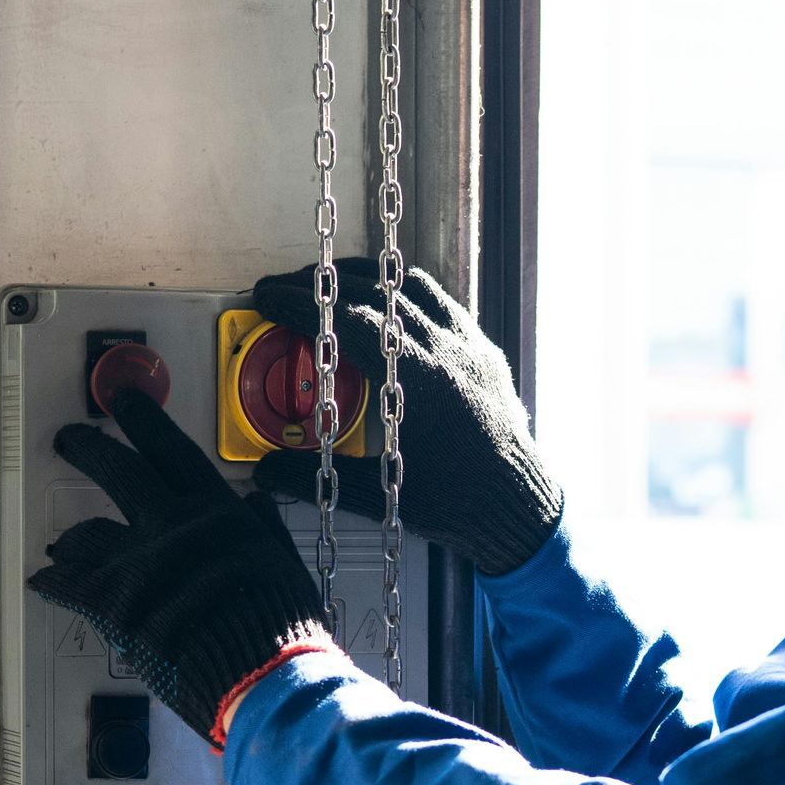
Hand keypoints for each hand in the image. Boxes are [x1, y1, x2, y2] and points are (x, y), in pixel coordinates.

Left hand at [30, 385, 329, 747]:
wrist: (263, 679)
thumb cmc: (282, 631)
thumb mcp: (287, 569)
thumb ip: (266, 531)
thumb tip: (255, 500)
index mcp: (217, 512)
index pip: (172, 452)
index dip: (145, 421)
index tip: (125, 401)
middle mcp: (172, 524)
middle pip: (118, 471)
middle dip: (88, 449)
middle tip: (70, 439)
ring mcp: (137, 561)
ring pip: (86, 532)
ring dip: (72, 538)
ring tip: (62, 544)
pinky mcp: (111, 601)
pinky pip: (65, 584)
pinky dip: (53, 582)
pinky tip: (43, 581)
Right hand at [247, 259, 563, 575]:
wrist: (517, 505)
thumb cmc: (457, 502)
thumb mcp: (377, 492)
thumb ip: (315, 479)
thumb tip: (266, 472)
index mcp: (419, 381)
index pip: (349, 319)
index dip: (300, 304)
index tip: (268, 297)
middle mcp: (447, 351)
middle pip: (375, 292)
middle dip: (324, 284)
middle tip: (288, 290)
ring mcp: (469, 345)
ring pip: (411, 286)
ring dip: (366, 278)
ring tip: (333, 287)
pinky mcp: (483, 349)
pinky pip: (441, 301)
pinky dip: (405, 294)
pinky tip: (384, 307)